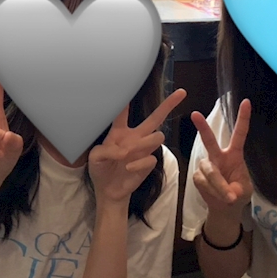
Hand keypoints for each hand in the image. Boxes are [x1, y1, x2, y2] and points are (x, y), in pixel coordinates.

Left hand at [89, 89, 186, 205]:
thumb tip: (124, 150)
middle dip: (169, 105)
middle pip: (155, 118)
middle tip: (181, 93)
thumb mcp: (95, 157)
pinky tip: (128, 168)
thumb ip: (107, 150)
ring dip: (144, 144)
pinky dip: (139, 163)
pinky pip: (151, 157)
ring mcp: (143, 149)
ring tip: (128, 154)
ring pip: (158, 136)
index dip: (126, 103)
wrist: (108, 190)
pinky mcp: (149, 163)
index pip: (123, 114)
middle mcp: (135, 137)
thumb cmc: (100, 170)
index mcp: (119, 132)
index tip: (130, 87)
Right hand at [190, 99, 253, 218]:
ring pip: (210, 171)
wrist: (225, 208)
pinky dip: (213, 192)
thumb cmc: (238, 193)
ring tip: (228, 198)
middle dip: (202, 127)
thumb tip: (227, 193)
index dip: (243, 118)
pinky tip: (216, 196)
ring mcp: (206, 166)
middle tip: (195, 114)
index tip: (245, 101)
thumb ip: (236, 190)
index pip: (239, 133)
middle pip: (209, 140)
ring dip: (219, 185)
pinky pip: (203, 182)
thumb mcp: (243, 191)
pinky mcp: (197, 176)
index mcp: (234, 154)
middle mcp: (218, 156)